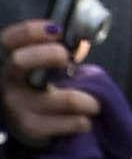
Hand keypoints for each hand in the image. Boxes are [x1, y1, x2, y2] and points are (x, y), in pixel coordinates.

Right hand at [1, 19, 100, 145]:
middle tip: (69, 59)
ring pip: (56, 99)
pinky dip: (80, 121)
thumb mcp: (41, 59)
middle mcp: (7, 81)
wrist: (27, 118)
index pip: (12, 38)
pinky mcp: (29, 128)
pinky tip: (85, 120)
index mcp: (9, 58)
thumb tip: (86, 29)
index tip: (58, 30)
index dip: (33, 31)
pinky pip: (63, 124)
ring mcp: (16, 106)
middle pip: (20, 61)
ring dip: (85, 100)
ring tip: (95, 103)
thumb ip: (55, 44)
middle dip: (50, 54)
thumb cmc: (41, 79)